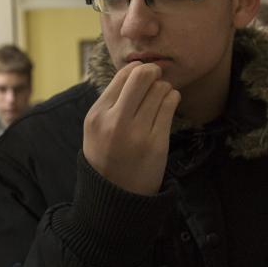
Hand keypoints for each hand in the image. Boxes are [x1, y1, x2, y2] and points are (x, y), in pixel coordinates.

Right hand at [82, 62, 179, 195]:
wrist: (116, 196)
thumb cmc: (106, 157)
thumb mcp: (95, 129)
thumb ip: (110, 102)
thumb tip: (134, 70)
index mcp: (97, 116)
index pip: (122, 75)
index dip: (137, 69)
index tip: (143, 75)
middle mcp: (115, 122)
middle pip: (143, 76)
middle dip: (153, 72)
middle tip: (157, 77)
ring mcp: (137, 133)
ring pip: (160, 89)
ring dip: (164, 88)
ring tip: (161, 97)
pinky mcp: (157, 143)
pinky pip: (170, 105)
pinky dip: (172, 99)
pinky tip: (168, 104)